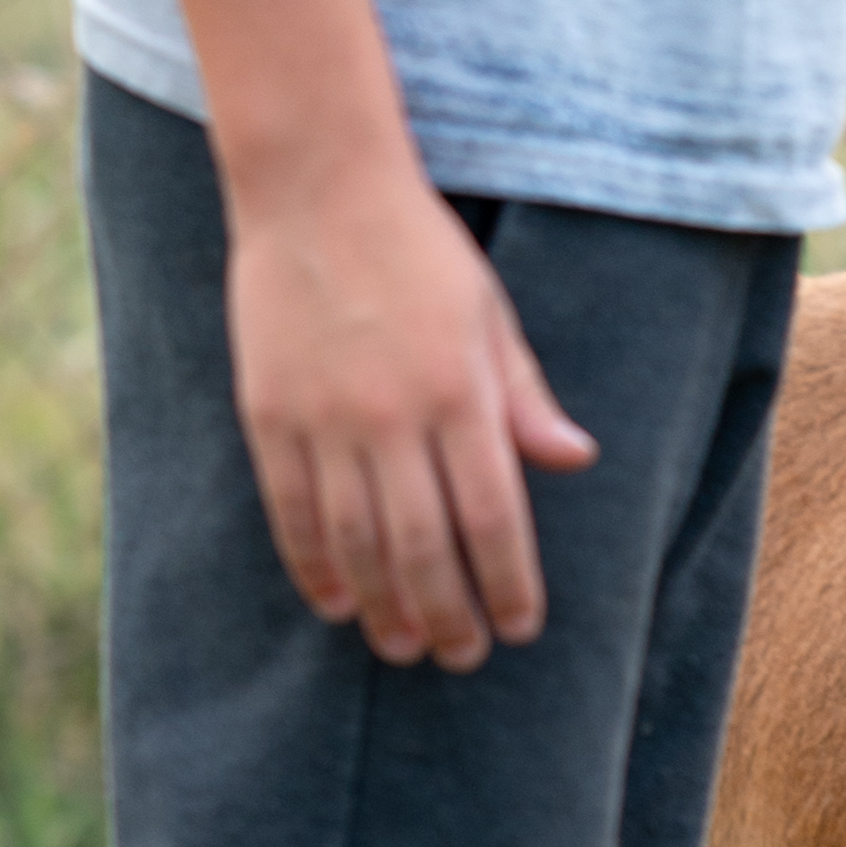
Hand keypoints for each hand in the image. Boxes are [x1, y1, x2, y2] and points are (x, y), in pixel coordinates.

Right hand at [227, 154, 597, 669]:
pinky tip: (335, 601)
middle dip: (447, 612)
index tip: (520, 626)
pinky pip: (292, 510)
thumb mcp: (491, 315)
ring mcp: (323, 418)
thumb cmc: (420, 251)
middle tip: (461, 657)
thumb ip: (526, 397)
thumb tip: (577, 461)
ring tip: (402, 647)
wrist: (316, 189)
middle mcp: (391, 415)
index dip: (508, 582)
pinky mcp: (268, 415)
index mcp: (460, 390)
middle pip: (423, 545)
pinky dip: (313, 565)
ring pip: (355, 541)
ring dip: (381, 604)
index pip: (493, 515)